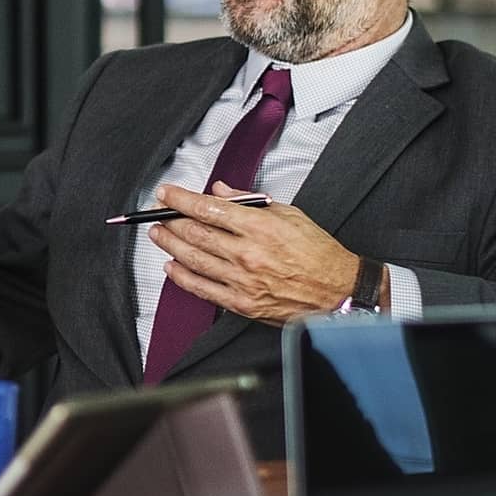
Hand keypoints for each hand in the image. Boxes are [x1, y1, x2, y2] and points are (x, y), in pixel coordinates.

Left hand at [146, 182, 360, 325]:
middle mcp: (247, 253)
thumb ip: (250, 202)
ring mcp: (242, 281)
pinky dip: (182, 277)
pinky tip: (171, 267)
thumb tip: (221, 191)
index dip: (180, 199)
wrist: (339, 292)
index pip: (208, 208)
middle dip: (169, 220)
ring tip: (157, 234)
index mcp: (260, 227)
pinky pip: (202, 289)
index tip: (166, 193)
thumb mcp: (290, 215)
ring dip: (170, 245)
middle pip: (195, 233)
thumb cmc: (319, 254)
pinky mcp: (242, 303)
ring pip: (193, 259)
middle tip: (156, 213)